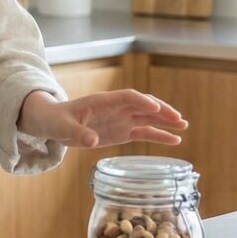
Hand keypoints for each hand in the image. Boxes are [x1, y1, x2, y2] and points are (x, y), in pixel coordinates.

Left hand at [17, 89, 186, 148]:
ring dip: (165, 120)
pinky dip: (159, 135)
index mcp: (101, 102)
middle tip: (179, 119)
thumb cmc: (56, 120)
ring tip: (183, 126)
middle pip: (143, 105)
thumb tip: (92, 141)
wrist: (52, 123)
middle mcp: (115, 108)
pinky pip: (144, 132)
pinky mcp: (122, 131)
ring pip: (147, 117)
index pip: (126, 97)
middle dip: (161, 110)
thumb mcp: (62, 127)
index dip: (141, 101)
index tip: (155, 107)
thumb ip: (77, 133)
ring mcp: (120, 119)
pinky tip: (175, 140)